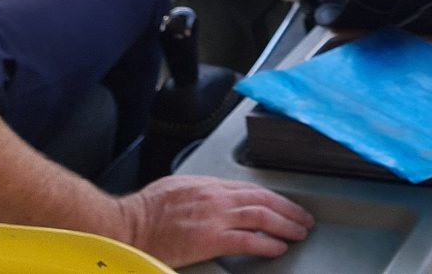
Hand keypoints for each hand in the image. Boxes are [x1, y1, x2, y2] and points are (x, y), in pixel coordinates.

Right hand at [116, 175, 314, 266]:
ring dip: (285, 225)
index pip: (252, 188)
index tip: (286, 205)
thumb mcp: (179, 187)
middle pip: (263, 199)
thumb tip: (219, 197)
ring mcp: (215, 216)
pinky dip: (267, 244)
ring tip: (298, 232)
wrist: (127, 225)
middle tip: (303, 219)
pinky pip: (248, 240)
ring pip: (262, 216)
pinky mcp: (211, 239)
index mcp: (209, 183)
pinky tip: (278, 248)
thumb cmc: (145, 210)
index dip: (274, 197)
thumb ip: (203, 191)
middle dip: (288, 209)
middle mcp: (216, 196)